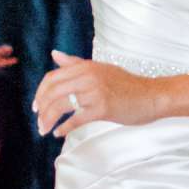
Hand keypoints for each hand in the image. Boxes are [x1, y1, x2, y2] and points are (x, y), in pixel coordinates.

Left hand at [33, 49, 153, 136]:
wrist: (152, 96)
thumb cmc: (127, 85)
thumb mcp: (100, 69)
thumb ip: (75, 62)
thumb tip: (54, 54)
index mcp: (85, 66)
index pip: (52, 77)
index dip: (40, 93)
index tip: (36, 106)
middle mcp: (87, 76)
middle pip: (52, 92)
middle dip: (41, 109)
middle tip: (38, 122)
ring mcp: (94, 92)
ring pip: (61, 106)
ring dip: (48, 120)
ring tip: (44, 130)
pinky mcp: (102, 108)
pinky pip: (75, 119)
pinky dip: (64, 128)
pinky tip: (58, 133)